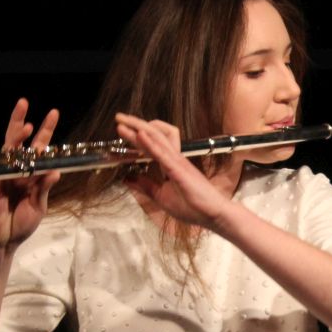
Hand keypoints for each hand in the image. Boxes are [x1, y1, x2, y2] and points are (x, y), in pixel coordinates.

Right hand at [0, 98, 60, 254]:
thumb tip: (56, 171)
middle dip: (22, 123)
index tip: (52, 113)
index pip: (38, 149)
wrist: (3, 242)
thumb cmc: (21, 224)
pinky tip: (19, 152)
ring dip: (16, 138)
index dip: (44, 132)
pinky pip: (4, 170)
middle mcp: (17, 172)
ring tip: (26, 124)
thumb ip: (45, 188)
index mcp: (30, 175)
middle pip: (19, 143)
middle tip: (25, 102)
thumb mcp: (39, 206)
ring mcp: (4, 177)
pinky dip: (12, 161)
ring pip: (9, 152)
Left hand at [115, 112, 231, 229]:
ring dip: (139, 128)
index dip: (135, 135)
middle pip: (153, 135)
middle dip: (135, 125)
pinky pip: (163, 154)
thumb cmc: (193, 207)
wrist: (213, 215)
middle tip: (118, 117)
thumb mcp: (161, 197)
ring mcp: (177, 162)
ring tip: (123, 121)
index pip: (150, 145)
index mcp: (169, 164)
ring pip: (157, 139)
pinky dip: (150, 143)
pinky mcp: (180, 170)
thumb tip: (127, 178)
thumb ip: (145, 186)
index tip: (120, 128)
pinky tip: (140, 135)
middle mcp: (173, 158)